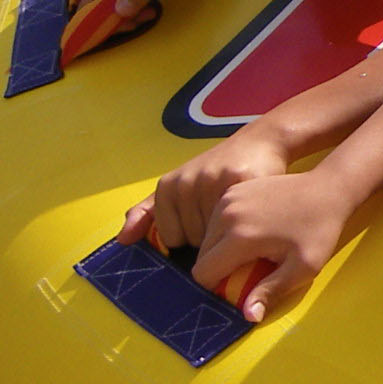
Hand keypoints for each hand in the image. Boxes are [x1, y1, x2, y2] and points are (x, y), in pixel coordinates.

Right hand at [74, 0, 194, 25]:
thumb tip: (121, 11)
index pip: (86, 12)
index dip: (104, 26)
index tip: (130, 24)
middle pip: (93, 16)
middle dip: (118, 23)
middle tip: (145, 15)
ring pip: (102, 14)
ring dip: (125, 19)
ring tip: (148, 11)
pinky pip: (109, 8)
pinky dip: (126, 14)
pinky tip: (144, 8)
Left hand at [125, 127, 294, 253]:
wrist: (259, 142)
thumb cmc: (216, 170)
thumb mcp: (178, 187)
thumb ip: (148, 213)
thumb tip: (123, 240)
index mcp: (167, 186)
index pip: (172, 239)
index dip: (190, 235)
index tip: (202, 216)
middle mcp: (186, 183)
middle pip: (194, 239)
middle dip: (210, 232)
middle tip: (222, 211)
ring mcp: (212, 182)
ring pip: (216, 234)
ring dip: (229, 230)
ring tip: (236, 211)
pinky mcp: (239, 182)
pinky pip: (238, 222)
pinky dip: (246, 222)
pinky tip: (250, 209)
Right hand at [191, 171, 352, 322]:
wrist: (328, 189)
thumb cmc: (319, 232)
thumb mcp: (302, 268)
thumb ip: (271, 291)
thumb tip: (248, 316)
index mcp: (239, 237)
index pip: (203, 273)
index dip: (215, 287)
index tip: (237, 288)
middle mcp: (226, 215)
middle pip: (202, 256)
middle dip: (218, 270)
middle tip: (248, 271)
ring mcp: (228, 199)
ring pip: (207, 237)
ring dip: (221, 250)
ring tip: (252, 251)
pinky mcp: (233, 190)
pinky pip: (216, 219)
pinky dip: (226, 231)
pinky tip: (253, 231)